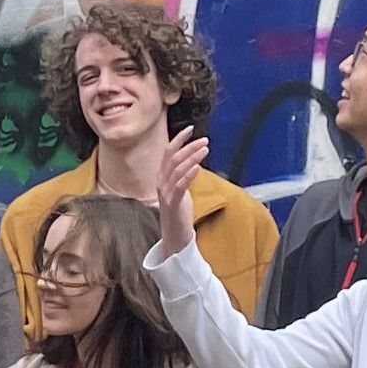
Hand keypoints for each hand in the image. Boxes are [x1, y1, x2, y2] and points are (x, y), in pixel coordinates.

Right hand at [156, 131, 210, 257]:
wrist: (174, 238)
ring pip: (177, 169)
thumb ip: (183, 176)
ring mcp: (165, 193)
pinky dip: (188, 174)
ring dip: (192, 157)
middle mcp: (161, 182)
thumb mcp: (181, 190)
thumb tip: (194, 162)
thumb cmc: (179, 214)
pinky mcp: (172, 204)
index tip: (190, 129)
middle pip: (173, 158)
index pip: (168, 153)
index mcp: (162, 177)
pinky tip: (198, 167)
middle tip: (205, 140)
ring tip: (205, 150)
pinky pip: (179, 185)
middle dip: (189, 146)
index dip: (178, 139)